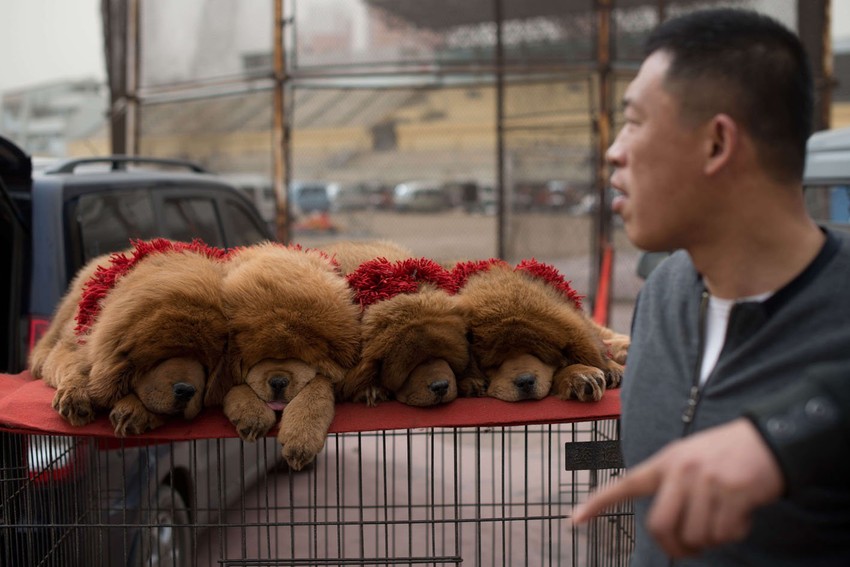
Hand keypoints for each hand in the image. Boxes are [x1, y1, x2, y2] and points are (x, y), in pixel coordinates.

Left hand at [571, 418, 784, 557]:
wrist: (769, 439)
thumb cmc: (726, 455)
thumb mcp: (690, 459)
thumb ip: (672, 487)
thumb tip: (667, 533)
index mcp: (665, 462)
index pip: (625, 484)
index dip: (598, 504)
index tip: (573, 519)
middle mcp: (681, 470)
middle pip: (660, 526)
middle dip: (675, 547)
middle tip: (690, 549)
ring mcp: (706, 480)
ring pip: (696, 535)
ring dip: (712, 539)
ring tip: (725, 518)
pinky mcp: (732, 491)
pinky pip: (725, 533)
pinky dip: (735, 533)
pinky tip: (742, 514)